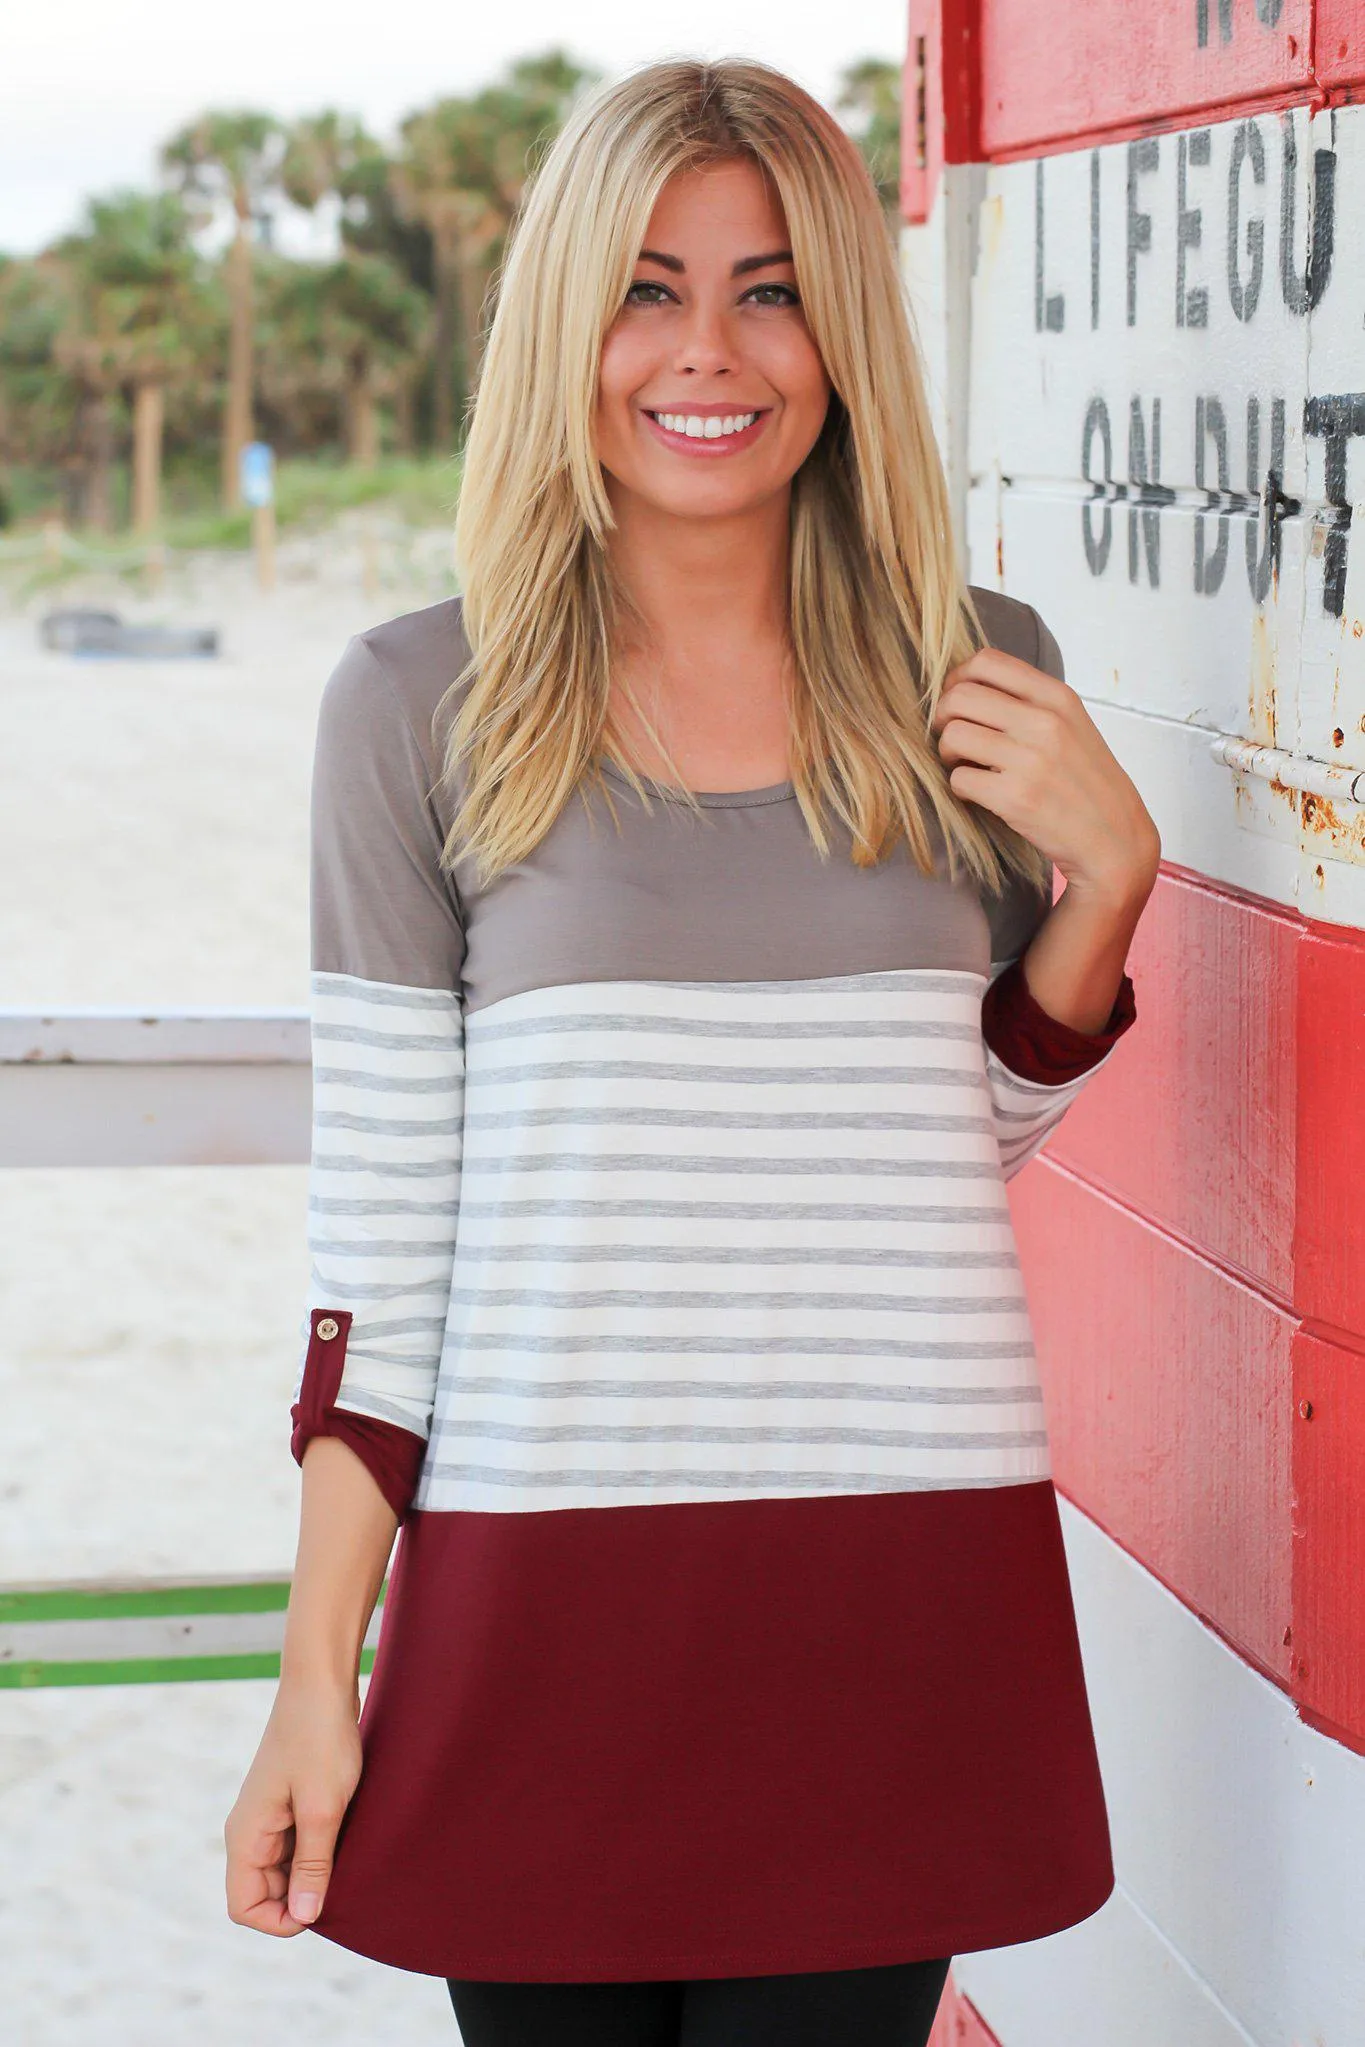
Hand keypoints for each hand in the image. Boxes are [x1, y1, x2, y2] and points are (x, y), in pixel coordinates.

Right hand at [224, 1680, 361, 1935]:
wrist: (321, 1682)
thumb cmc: (321, 1739)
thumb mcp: (323, 1808)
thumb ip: (313, 1865)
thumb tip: (304, 1917)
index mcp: (245, 1836)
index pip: (244, 1907)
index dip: (280, 1919)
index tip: (322, 1901)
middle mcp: (250, 1830)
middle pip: (265, 1892)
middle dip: (301, 1896)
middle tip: (343, 1875)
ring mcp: (268, 1816)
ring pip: (283, 1870)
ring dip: (313, 1872)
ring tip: (347, 1851)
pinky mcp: (288, 1802)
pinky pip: (296, 1845)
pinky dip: (318, 1850)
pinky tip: (346, 1834)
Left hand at [930, 645, 1159, 907]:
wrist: (1114, 838)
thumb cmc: (1087, 782)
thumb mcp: (1072, 725)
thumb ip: (1029, 701)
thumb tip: (968, 685)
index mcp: (1057, 697)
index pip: (987, 662)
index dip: (958, 679)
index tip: (957, 701)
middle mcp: (1044, 722)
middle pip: (959, 697)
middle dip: (943, 718)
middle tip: (953, 738)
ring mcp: (1030, 760)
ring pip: (953, 736)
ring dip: (948, 753)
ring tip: (965, 765)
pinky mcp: (1015, 798)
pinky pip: (959, 779)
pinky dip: (960, 787)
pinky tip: (978, 793)